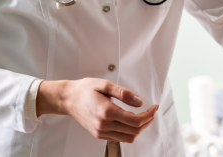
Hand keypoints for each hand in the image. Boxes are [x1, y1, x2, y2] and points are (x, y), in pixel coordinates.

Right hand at [37, 78, 158, 142]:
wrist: (68, 99)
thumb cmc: (85, 90)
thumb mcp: (105, 84)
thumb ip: (124, 93)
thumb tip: (139, 102)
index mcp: (107, 112)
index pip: (136, 121)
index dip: (149, 115)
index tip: (154, 107)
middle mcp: (104, 125)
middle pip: (135, 131)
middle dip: (147, 121)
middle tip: (152, 111)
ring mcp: (101, 132)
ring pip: (128, 138)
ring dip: (140, 128)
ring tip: (144, 116)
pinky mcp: (99, 134)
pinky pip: (120, 138)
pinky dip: (130, 131)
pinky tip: (132, 121)